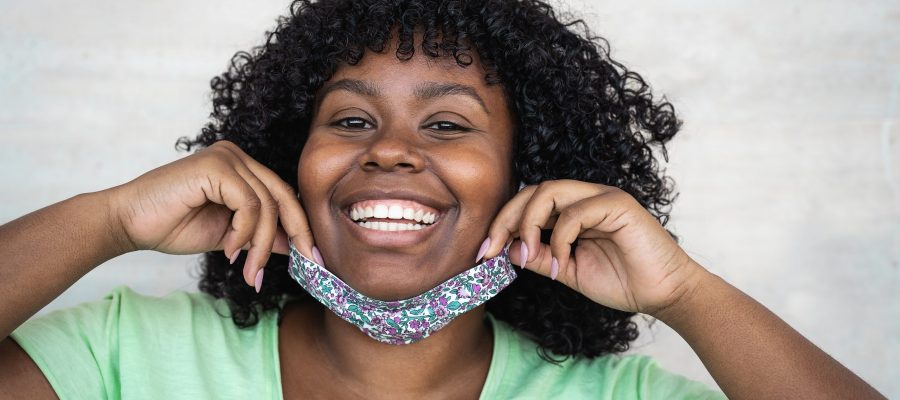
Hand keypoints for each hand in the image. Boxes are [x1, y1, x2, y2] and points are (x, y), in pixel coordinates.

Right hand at [106, 141, 314, 285]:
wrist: (128, 224)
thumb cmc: (172, 226)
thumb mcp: (230, 235)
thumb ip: (260, 235)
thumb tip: (294, 245)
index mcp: (241, 168)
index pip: (283, 195)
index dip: (301, 226)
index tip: (313, 259)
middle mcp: (237, 156)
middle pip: (283, 196)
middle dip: (296, 234)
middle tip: (304, 265)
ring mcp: (226, 157)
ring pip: (266, 204)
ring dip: (261, 244)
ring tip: (248, 269)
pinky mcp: (215, 165)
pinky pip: (248, 203)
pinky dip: (244, 232)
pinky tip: (229, 250)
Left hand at [480, 179, 704, 315]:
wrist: (663, 294)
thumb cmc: (622, 282)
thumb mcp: (567, 270)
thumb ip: (538, 257)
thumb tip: (506, 248)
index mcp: (573, 209)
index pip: (528, 201)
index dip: (502, 223)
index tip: (484, 252)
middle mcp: (586, 197)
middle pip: (533, 191)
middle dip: (505, 220)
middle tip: (492, 251)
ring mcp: (602, 197)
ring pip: (549, 191)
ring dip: (529, 224)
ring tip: (530, 256)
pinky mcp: (619, 205)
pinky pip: (576, 211)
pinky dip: (559, 238)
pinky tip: (560, 263)